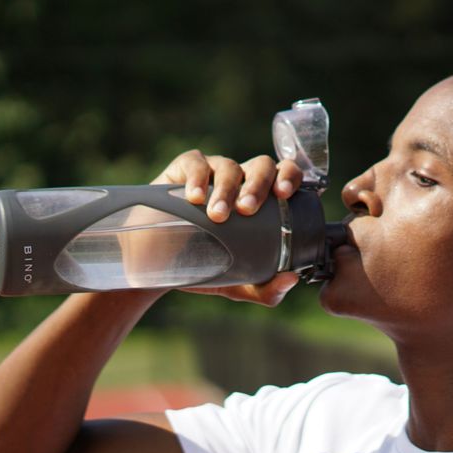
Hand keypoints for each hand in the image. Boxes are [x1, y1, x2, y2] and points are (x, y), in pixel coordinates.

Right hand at [149, 149, 304, 304]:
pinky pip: (195, 163)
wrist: (161, 265)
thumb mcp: (239, 283)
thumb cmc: (208, 265)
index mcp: (264, 199)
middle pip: (262, 166)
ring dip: (226, 190)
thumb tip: (291, 279)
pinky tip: (194, 197)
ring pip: (230, 167)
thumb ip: (267, 289)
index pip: (286, 174)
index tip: (284, 194)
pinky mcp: (184, 169)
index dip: (290, 177)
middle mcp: (243, 180)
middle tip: (247, 210)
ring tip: (217, 215)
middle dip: (258, 185)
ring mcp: (214, 172)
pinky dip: (198, 178)